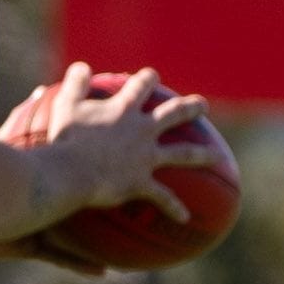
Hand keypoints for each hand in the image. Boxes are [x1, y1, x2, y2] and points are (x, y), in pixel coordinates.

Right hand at [29, 65, 219, 223]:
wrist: (69, 171)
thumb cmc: (65, 138)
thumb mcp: (67, 105)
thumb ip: (76, 84)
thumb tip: (81, 66)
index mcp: (124, 110)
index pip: (141, 87)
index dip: (147, 80)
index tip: (153, 76)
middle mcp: (142, 131)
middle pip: (174, 115)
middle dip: (190, 108)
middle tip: (203, 105)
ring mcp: (146, 158)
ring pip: (183, 154)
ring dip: (202, 154)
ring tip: (218, 156)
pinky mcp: (141, 183)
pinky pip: (162, 197)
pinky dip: (173, 208)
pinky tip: (185, 218)